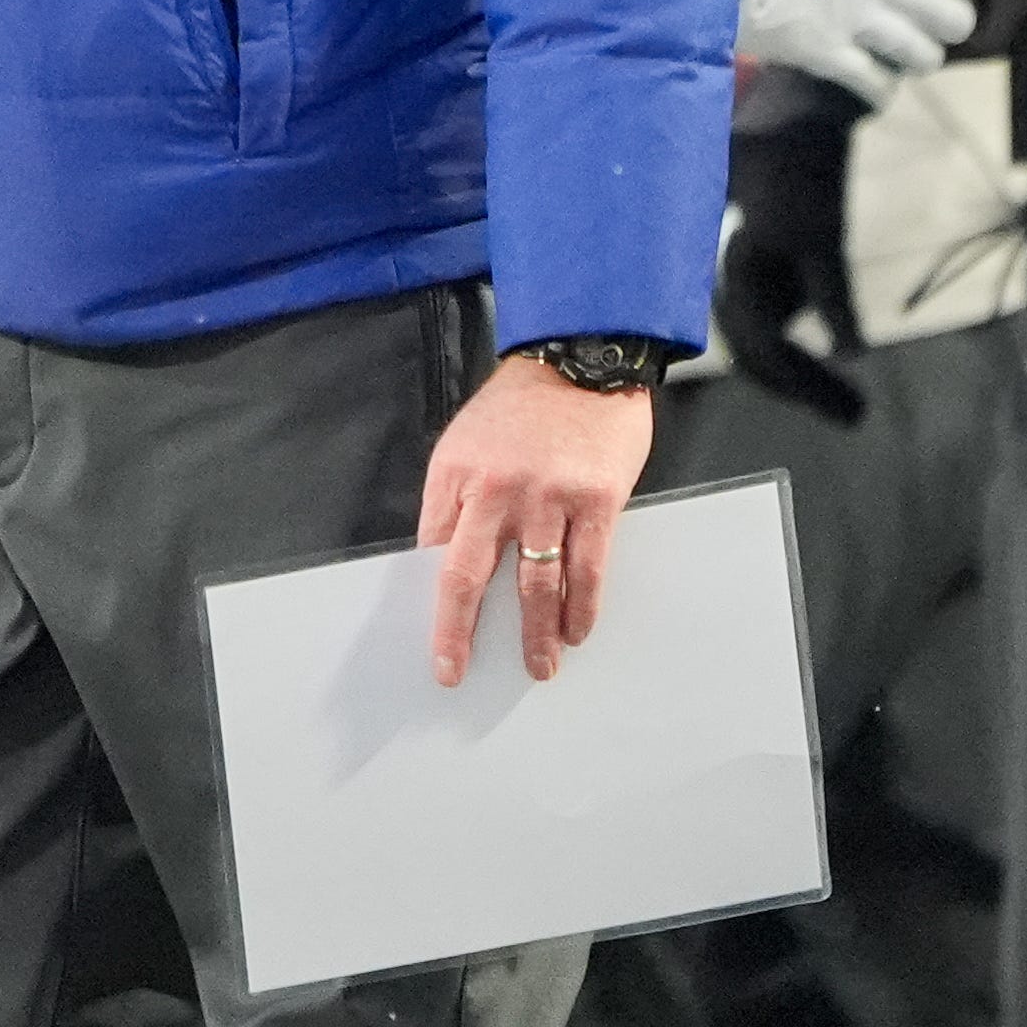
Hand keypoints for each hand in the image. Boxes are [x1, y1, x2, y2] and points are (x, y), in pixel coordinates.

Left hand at [419, 353, 655, 685]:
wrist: (582, 356)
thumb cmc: (521, 405)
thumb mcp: (465, 441)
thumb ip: (455, 498)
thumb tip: (444, 560)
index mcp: (455, 475)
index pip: (433, 552)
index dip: (430, 601)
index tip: (431, 637)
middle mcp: (495, 490)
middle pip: (467, 577)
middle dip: (458, 633)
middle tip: (456, 670)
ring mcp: (547, 498)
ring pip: (534, 584)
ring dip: (535, 634)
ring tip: (539, 666)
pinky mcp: (595, 501)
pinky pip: (586, 569)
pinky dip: (581, 607)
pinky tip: (577, 630)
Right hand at [715, 119, 864, 424]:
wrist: (793, 111)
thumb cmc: (806, 169)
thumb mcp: (823, 231)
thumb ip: (834, 296)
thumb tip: (854, 354)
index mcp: (734, 269)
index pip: (760, 348)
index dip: (802, 385)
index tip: (853, 414)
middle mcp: (728, 276)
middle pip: (757, 353)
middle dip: (802, 386)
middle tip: (857, 415)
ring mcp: (741, 272)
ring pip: (762, 340)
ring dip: (800, 371)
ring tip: (850, 400)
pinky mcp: (758, 265)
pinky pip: (772, 318)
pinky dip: (798, 343)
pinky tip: (837, 352)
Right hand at [737, 0, 985, 103]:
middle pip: (952, 17)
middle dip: (946, 18)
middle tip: (926, 15)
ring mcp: (853, 23)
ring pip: (922, 56)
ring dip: (916, 54)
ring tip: (902, 49)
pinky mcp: (821, 57)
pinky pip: (873, 86)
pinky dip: (877, 88)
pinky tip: (872, 83)